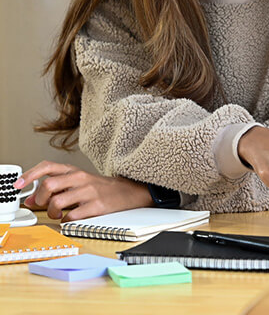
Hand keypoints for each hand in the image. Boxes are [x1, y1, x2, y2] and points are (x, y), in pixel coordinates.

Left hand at [15, 161, 152, 221]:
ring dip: (52, 212)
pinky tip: (71, 219)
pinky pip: (72, 216)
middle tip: (43, 205)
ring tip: (57, 214)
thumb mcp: (78, 183)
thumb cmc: (101, 188)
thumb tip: (30, 199)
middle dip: (40, 199)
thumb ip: (55, 188)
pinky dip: (66, 221)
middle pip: (49, 184)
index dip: (29, 175)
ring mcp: (89, 192)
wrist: (130, 192)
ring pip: (57, 202)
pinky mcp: (97, 207)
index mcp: (75, 171)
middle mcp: (81, 178)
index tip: (18, 185)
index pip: (47, 166)